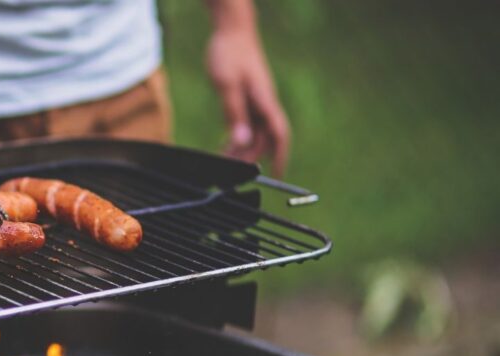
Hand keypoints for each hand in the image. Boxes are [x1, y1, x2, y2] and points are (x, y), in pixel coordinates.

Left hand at [206, 28, 289, 176]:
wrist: (231, 31)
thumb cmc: (230, 53)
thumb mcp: (227, 85)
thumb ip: (234, 113)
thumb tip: (242, 141)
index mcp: (264, 100)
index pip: (279, 134)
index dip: (280, 156)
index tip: (277, 174)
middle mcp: (264, 104)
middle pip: (264, 139)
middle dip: (250, 157)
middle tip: (230, 171)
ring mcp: (257, 101)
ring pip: (254, 133)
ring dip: (242, 149)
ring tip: (223, 161)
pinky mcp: (248, 99)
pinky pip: (246, 124)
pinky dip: (238, 137)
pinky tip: (225, 146)